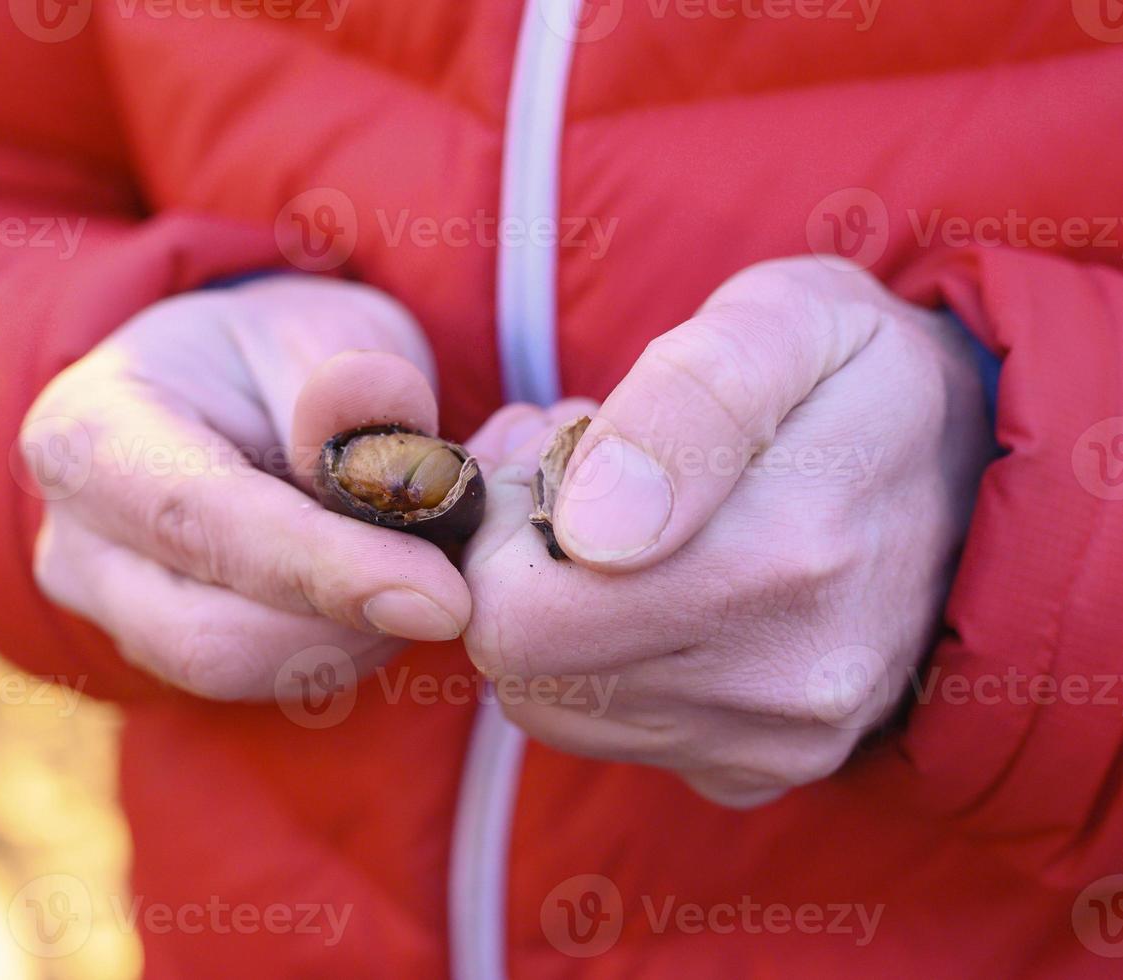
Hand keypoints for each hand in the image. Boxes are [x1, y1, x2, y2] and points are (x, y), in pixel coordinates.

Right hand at [24, 276, 469, 699]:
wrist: (229, 389)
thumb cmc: (275, 354)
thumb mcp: (326, 333)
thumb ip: (356, 392)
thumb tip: (391, 472)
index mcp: (91, 433)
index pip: (203, 519)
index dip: (326, 568)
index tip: (442, 599)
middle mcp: (77, 540)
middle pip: (210, 633)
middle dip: (349, 622)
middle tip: (452, 578)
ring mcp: (109, 612)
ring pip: (238, 673)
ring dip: (353, 641)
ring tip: (419, 572)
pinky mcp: (156, 655)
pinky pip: (255, 681)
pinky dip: (338, 649)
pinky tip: (383, 598)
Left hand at [462, 257, 993, 806]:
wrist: (974, 470)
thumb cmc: (854, 371)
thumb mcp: (784, 318)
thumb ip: (686, 399)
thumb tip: (590, 530)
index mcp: (784, 556)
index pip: (522, 615)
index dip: (504, 530)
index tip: (560, 458)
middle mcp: (785, 677)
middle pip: (525, 668)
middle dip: (521, 570)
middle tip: (576, 487)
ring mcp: (776, 738)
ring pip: (555, 706)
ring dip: (557, 617)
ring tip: (621, 532)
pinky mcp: (762, 770)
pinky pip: (612, 734)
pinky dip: (602, 666)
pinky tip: (656, 590)